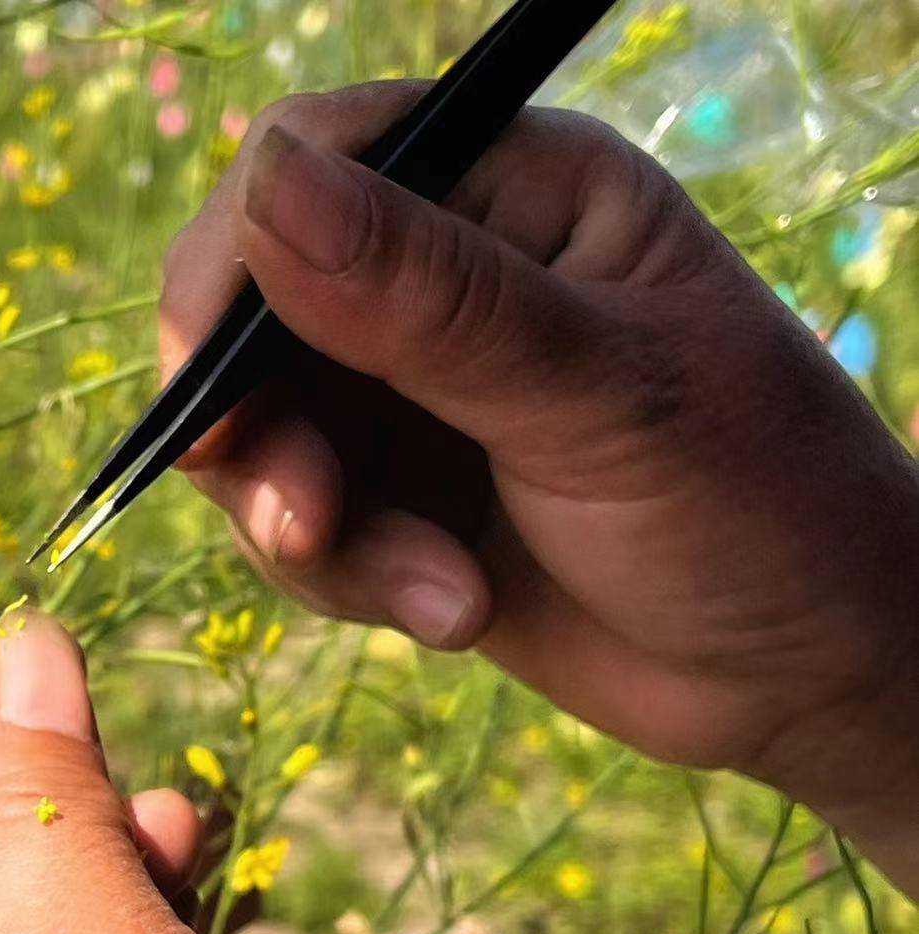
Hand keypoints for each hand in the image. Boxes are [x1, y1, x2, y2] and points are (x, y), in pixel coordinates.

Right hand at [163, 84, 918, 885]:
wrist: (803, 679)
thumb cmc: (754, 505)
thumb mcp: (599, 395)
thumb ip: (431, 301)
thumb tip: (269, 186)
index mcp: (512, 192)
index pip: (312, 168)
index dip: (236, 268)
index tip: (218, 394)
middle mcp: (441, 278)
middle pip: (249, 313)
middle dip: (260, 437)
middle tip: (311, 525)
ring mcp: (408, 392)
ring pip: (256, 436)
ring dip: (317, 534)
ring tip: (443, 597)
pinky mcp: (392, 495)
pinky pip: (295, 524)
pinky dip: (352, 579)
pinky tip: (458, 611)